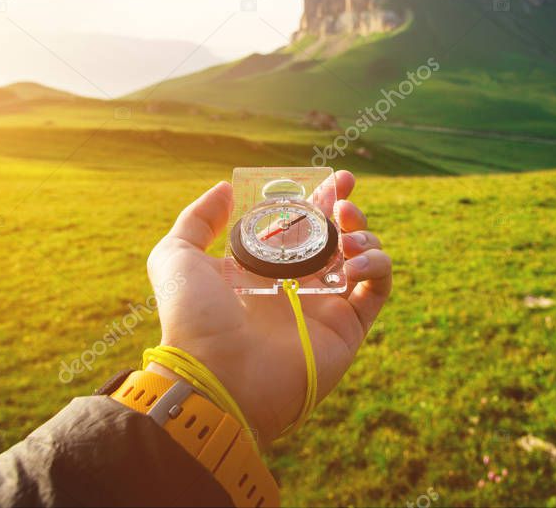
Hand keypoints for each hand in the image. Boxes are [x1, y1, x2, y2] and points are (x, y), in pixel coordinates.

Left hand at [147, 171, 391, 444]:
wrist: (218, 377)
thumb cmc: (194, 320)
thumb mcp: (176, 258)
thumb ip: (197, 220)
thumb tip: (226, 190)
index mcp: (262, 267)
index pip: (299, 224)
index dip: (317, 198)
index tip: (330, 178)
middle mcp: (296, 284)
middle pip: (335, 236)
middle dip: (346, 208)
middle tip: (345, 194)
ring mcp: (324, 306)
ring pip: (362, 258)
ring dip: (364, 235)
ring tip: (347, 233)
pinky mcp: (348, 328)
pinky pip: (377, 289)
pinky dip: (378, 266)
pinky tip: (356, 260)